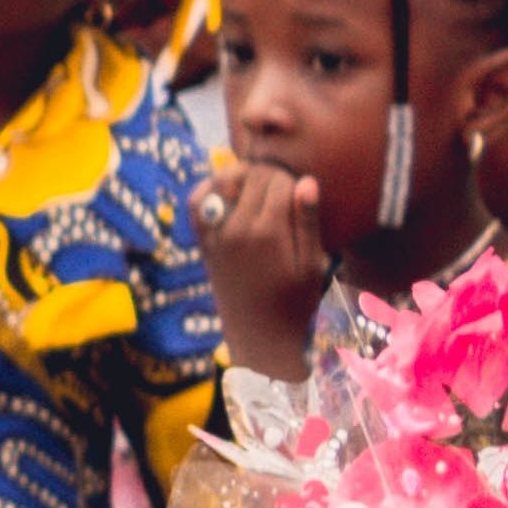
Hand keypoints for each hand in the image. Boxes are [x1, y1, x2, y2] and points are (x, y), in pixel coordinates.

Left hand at [196, 156, 330, 375]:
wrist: (259, 333)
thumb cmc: (296, 301)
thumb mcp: (312, 264)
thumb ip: (308, 222)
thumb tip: (307, 180)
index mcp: (268, 232)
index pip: (278, 181)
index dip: (293, 179)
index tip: (302, 188)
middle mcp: (236, 227)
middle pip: (251, 178)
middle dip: (270, 174)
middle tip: (284, 186)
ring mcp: (214, 232)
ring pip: (222, 181)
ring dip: (241, 175)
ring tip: (260, 185)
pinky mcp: (202, 239)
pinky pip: (195, 202)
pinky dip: (208, 187)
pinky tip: (227, 189)